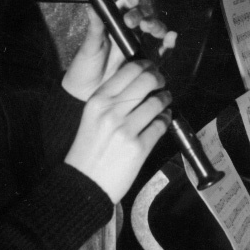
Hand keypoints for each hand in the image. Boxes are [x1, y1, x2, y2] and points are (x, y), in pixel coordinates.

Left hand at [62, 0, 176, 101]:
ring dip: (156, 25)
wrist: (87, 93)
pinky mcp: (148, 61)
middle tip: (132, 20)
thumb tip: (92, 7)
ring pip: (155, 30)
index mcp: (114, 24)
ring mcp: (140, 46)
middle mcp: (130, 32)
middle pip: (144, 15)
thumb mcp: (88, 47)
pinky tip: (171, 38)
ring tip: (150, 27)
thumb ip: (94, 28)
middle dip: (142, 14)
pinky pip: (163, 51)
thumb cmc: (85, 67)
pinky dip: (169, 44)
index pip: (125, 6)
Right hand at [66, 59, 170, 202]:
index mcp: (97, 101)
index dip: (146, 66)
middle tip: (162, 83)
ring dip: (165, 99)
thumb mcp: (91, 117)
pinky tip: (163, 119)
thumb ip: (111, 99)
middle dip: (159, 79)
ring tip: (165, 100)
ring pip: (157, 103)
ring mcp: (125, 130)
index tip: (152, 68)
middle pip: (147, 81)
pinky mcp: (138, 147)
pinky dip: (166, 120)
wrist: (83, 183)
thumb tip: (139, 81)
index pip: (129, 70)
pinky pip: (161, 125)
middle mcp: (111, 112)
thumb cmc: (88, 149)